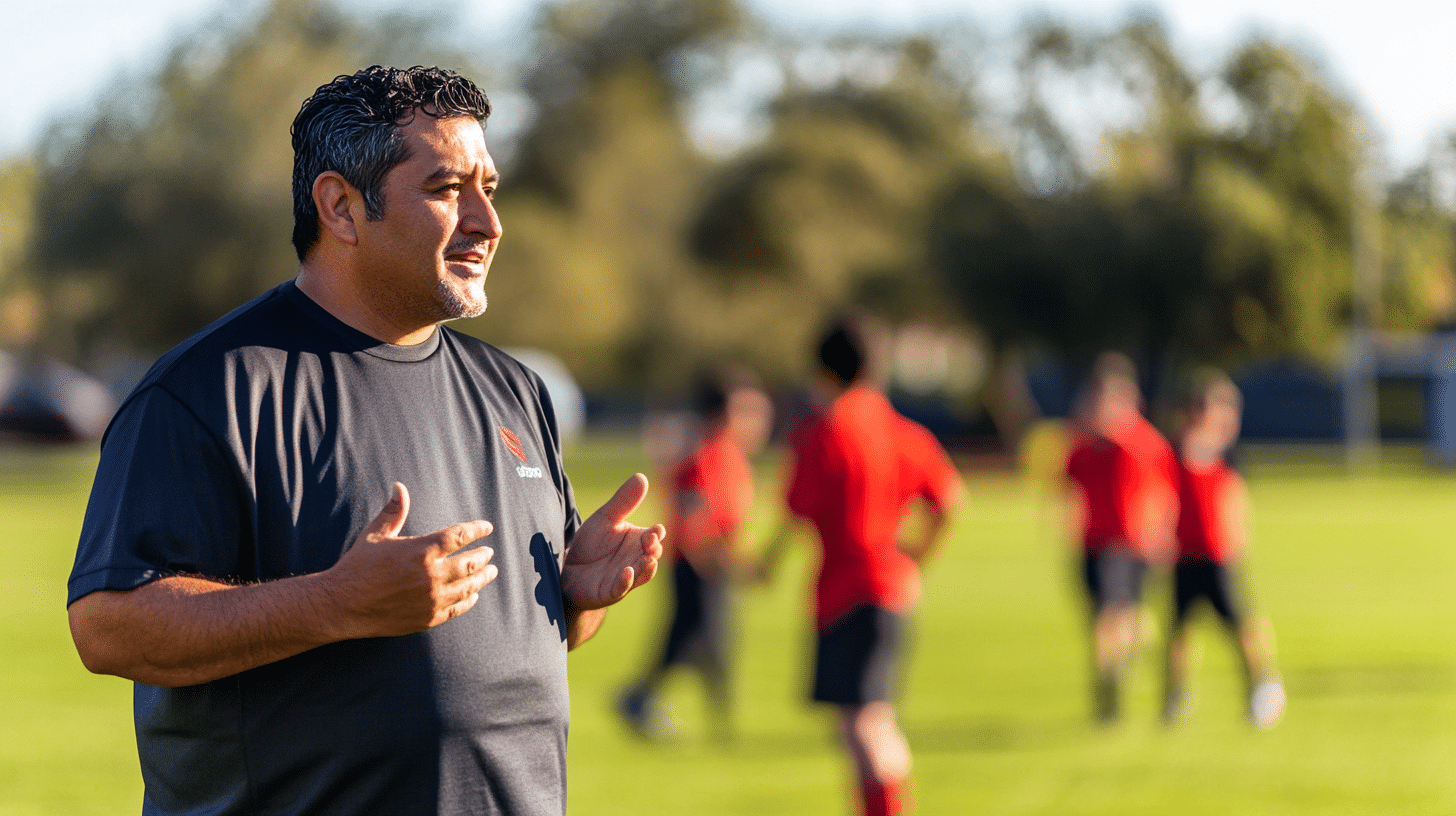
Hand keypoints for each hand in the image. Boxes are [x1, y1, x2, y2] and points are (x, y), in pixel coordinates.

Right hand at [322, 482, 496, 638]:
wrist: (341, 604)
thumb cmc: (357, 567)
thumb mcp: (375, 535)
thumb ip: (394, 511)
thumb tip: (400, 486)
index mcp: (421, 550)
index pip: (460, 536)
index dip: (477, 529)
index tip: (487, 527)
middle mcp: (431, 575)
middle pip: (471, 562)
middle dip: (484, 555)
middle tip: (489, 552)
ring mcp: (432, 599)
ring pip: (469, 586)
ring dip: (482, 578)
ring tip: (490, 572)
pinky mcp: (428, 618)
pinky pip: (457, 608)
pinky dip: (469, 600)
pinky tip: (473, 595)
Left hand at [561, 474, 664, 610]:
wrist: (568, 568)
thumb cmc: (592, 543)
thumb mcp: (606, 519)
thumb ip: (624, 501)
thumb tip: (642, 476)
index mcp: (639, 541)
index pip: (654, 537)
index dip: (657, 534)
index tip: (656, 530)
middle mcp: (636, 560)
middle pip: (652, 556)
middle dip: (653, 550)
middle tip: (651, 543)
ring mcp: (625, 577)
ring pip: (642, 574)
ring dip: (646, 568)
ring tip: (648, 560)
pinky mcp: (610, 591)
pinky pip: (621, 588)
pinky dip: (626, 582)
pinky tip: (627, 572)